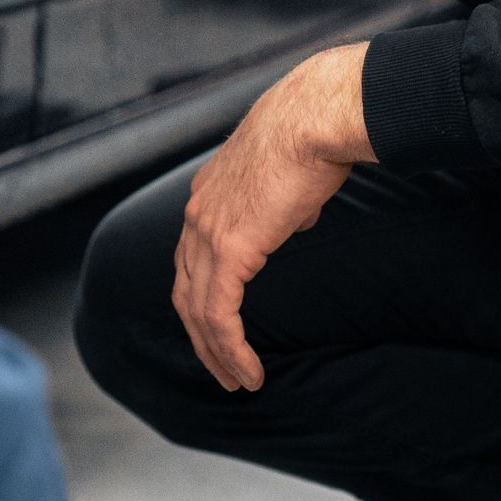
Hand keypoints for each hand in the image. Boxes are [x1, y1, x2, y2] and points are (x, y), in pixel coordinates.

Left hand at [172, 41, 372, 392]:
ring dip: (217, 354)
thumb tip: (296, 218)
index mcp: (207, 195)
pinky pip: (220, 315)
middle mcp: (197, 214)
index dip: (202, 298)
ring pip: (199, 311)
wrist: (313, 117)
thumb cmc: (313, 136)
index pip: (192, 259)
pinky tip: (249, 372)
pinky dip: (231, 349)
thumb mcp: (290, 174)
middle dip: (202, 338)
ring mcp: (208, 233)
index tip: (221, 328)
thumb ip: (285, 202)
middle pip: (186, 292)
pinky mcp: (229, 251)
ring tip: (239, 382)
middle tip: (223, 371)